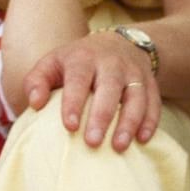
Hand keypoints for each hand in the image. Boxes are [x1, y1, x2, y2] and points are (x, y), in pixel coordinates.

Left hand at [23, 31, 162, 148]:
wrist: (120, 43)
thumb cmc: (78, 62)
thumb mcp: (53, 63)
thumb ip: (37, 81)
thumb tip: (35, 104)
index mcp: (83, 58)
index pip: (78, 79)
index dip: (74, 102)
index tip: (70, 126)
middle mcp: (111, 63)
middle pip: (109, 88)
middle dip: (102, 116)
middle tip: (93, 142)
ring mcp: (134, 73)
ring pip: (136, 96)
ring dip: (129, 122)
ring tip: (119, 147)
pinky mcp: (150, 83)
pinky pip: (154, 102)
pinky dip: (150, 121)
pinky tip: (142, 140)